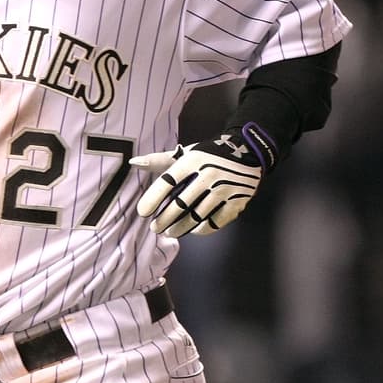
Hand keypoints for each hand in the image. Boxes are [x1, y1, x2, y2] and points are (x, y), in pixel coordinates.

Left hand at [131, 130, 272, 236]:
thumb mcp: (187, 153)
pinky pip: (216, 221)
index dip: (153, 198)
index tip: (142, 212)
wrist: (248, 150)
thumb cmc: (210, 153)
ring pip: (197, 216)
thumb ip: (160, 160)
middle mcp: (208, 175)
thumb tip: (134, 162)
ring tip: (170, 232)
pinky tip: (193, 231)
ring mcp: (224, 189)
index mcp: (192, 161)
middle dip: (165, 219)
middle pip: (181, 203)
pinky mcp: (237, 201)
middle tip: (155, 228)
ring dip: (181, 228)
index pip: (168, 181)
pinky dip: (203, 229)